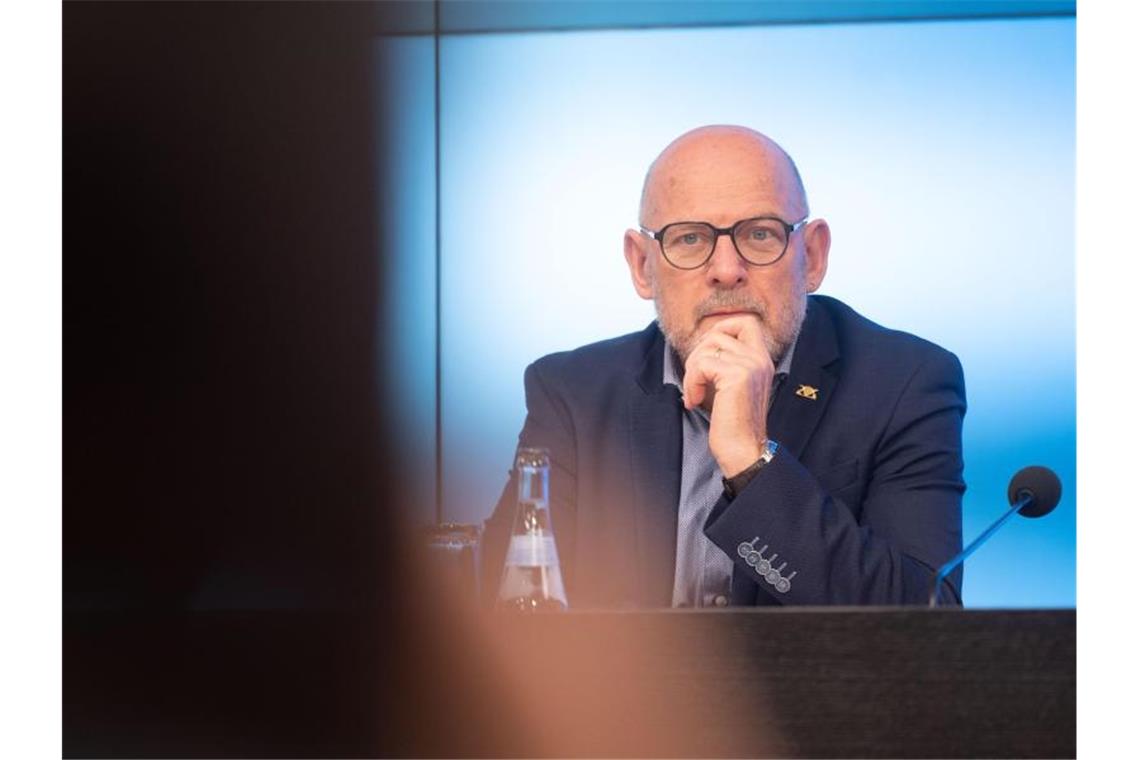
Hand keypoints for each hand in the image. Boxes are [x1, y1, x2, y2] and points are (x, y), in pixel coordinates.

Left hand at [681, 314, 774, 476]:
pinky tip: (694, 401)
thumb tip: (700, 344)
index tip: (707, 355)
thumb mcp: (731, 386)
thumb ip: (725, 363)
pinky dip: (691, 382)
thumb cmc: (733, 424)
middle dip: (697, 353)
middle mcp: (760, 359)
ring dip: (692, 370)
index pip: (746, 322)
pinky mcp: (737, 376)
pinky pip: (702, 364)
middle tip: (694, 379)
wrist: (744, 451)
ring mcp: (750, 365)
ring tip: (693, 393)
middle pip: (718, 331)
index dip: (722, 328)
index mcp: (762, 360)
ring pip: (707, 348)